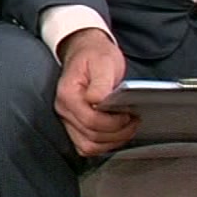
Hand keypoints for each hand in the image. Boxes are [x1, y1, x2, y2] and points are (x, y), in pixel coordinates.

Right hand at [54, 28, 138, 157]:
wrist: (87, 49)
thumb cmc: (94, 54)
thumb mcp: (103, 61)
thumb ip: (101, 82)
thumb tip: (98, 101)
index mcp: (68, 94)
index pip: (90, 120)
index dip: (113, 122)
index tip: (128, 115)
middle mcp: (64, 109)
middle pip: (90, 137)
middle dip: (116, 133)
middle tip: (133, 121)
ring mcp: (68, 119)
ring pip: (88, 146)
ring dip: (111, 142)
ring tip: (127, 128)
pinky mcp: (75, 125)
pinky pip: (87, 145)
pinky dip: (104, 144)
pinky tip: (117, 133)